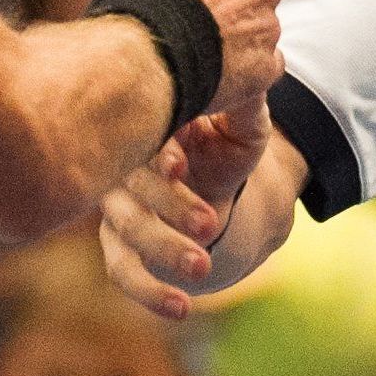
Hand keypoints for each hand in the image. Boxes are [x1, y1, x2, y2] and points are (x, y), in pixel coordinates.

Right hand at [99, 99, 273, 317]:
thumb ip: (246, 101)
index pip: (138, 135)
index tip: (180, 166)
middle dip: (167, 206)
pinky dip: (147, 292)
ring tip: (203, 267)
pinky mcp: (119, 242)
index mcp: (147, 124)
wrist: (219, 184)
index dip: (155, 153)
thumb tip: (259, 66)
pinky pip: (122, 270)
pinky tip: (180, 309)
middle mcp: (121, 162)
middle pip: (129, 184)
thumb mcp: (244, 123)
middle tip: (210, 222)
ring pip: (126, 228)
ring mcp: (116, 204)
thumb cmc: (228, 142)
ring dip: (162, 248)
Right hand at [100, 0, 280, 117]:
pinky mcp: (267, 65)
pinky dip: (243, 70)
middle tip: (190, 22)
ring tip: (198, 51)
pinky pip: (262, 66)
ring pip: (256, 29)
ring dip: (235, 38)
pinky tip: (216, 72)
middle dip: (226, 5)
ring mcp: (269, 25)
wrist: (149, 50)